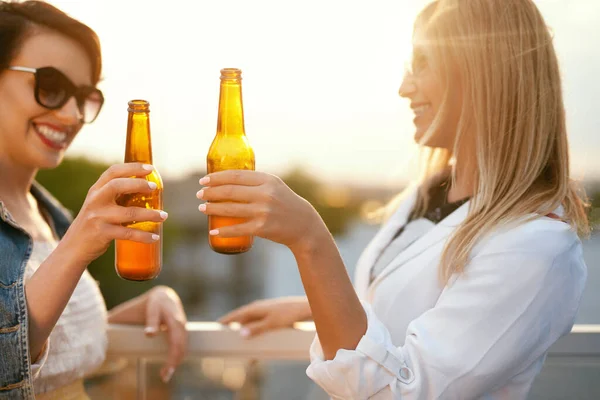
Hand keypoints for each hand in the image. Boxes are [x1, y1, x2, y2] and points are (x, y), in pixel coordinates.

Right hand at [61, 163, 167, 264]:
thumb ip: (115, 195)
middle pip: (117, 185)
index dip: (132, 167)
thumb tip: (146, 188)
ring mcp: (97, 217)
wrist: (73, 248)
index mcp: (96, 190)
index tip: (150, 168)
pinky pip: (127, 233)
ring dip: (150, 214)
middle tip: (155, 188)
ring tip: (164, 216)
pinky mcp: (101, 233)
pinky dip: (143, 235)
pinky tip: (155, 237)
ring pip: (128, 212)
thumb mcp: (99, 205)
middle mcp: (95, 201)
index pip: (113, 172)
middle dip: (138, 184)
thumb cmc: (93, 224)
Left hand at [143, 286, 187, 382]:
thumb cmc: (156, 303)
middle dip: (174, 364)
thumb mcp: (152, 309)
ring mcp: (183, 329)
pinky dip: (178, 356)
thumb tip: (149, 334)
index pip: (176, 344)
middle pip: (181, 349)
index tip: (166, 371)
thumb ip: (151, 321)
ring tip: (165, 374)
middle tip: (164, 377)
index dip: (172, 359)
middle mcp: (182, 326)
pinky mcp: (182, 331)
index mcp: (175, 321)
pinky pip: (183, 346)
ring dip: (176, 361)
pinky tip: (171, 364)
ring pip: (183, 348)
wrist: (165, 295)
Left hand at [197, 170, 325, 251]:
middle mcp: (265, 194)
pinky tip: (212, 230)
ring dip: (212, 208)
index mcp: (267, 180)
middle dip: (210, 192)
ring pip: (230, 208)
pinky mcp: (262, 228)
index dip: (216, 178)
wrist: (303, 225)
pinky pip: (237, 229)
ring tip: (202, 208)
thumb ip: (254, 181)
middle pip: (230, 191)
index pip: (235, 176)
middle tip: (200, 194)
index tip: (203, 180)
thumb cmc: (284, 203)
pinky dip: (222, 230)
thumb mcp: (274, 186)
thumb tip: (227, 178)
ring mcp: (263, 212)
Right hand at [219, 297, 310, 337]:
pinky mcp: (272, 316)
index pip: (236, 315)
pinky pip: (259, 325)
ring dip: (246, 331)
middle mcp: (258, 308)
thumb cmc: (288, 314)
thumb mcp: (271, 324)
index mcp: (255, 308)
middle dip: (235, 328)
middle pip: (242, 319)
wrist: (304, 308)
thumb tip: (240, 333)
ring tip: (241, 343)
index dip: (227, 320)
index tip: (217, 325)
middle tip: (226, 337)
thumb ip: (256, 329)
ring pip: (251, 323)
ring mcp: (265, 311)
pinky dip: (255, 332)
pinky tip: (257, 340)